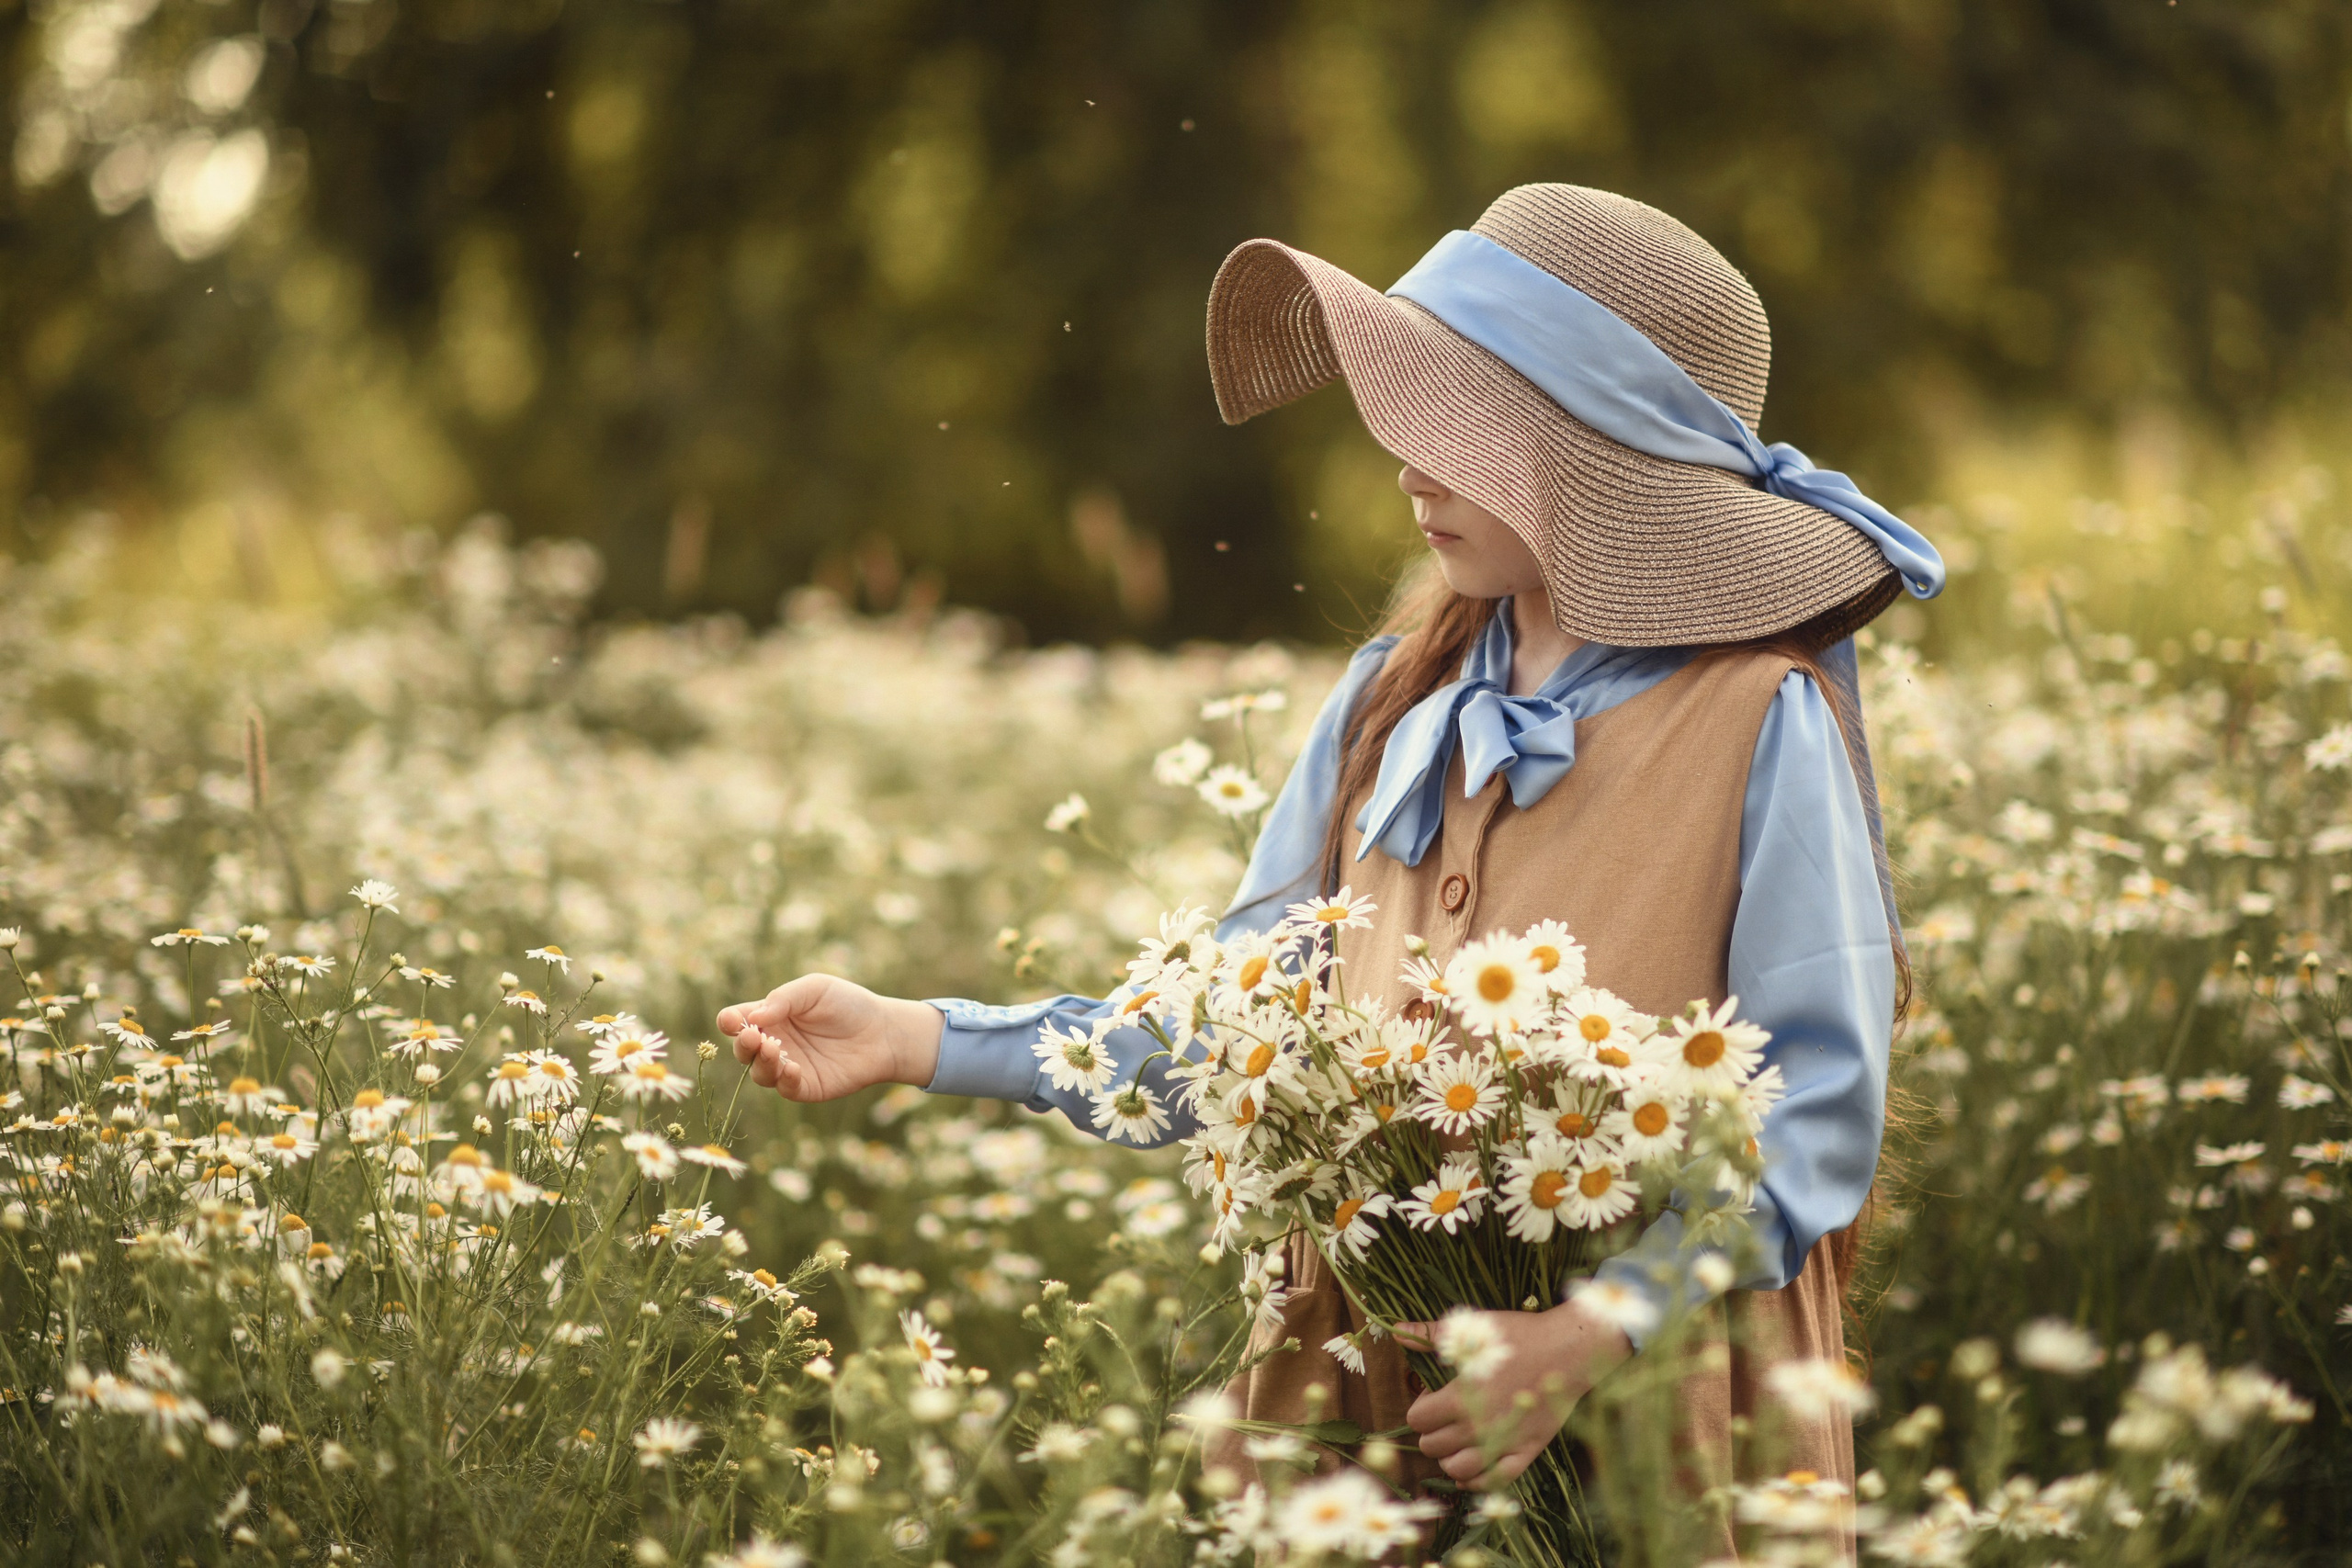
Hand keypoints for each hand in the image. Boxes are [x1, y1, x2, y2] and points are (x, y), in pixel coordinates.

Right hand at [716, 976, 942, 1102]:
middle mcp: (774, 1043)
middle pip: (743, 1050)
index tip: (731, 1020)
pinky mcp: (805, 1087)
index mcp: (771, 1016)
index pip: (738, 1021)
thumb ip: (784, 998)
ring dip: (762, 1063)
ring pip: (759, 1073)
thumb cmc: (847, 1004)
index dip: (730, 1021)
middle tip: (753, 1037)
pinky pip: (785, 1089)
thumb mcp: (815, 989)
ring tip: (775, 1048)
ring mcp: (788, 1066)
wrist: (882, 1031)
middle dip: (742, 1044)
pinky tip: (793, 1068)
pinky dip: (784, 1080)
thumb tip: (754, 1017)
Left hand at [1392, 1301, 1632, 1489]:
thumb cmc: (1518, 1335)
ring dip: (1449, 1457)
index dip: (1420, 1407)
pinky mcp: (1526, 1452)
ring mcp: (1503, 1443)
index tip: (1432, 1395)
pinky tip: (1471, 1471)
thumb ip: (1432, 1335)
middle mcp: (1477, 1427)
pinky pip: (1494, 1480)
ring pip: (1457, 1469)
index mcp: (1459, 1398)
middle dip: (1431, 1431)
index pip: (1419, 1419)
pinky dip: (1476, 1481)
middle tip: (1443, 1416)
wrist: (1568, 1350)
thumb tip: (1398, 1333)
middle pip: (1433, 1446)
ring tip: (1454, 1441)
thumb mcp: (1472, 1329)